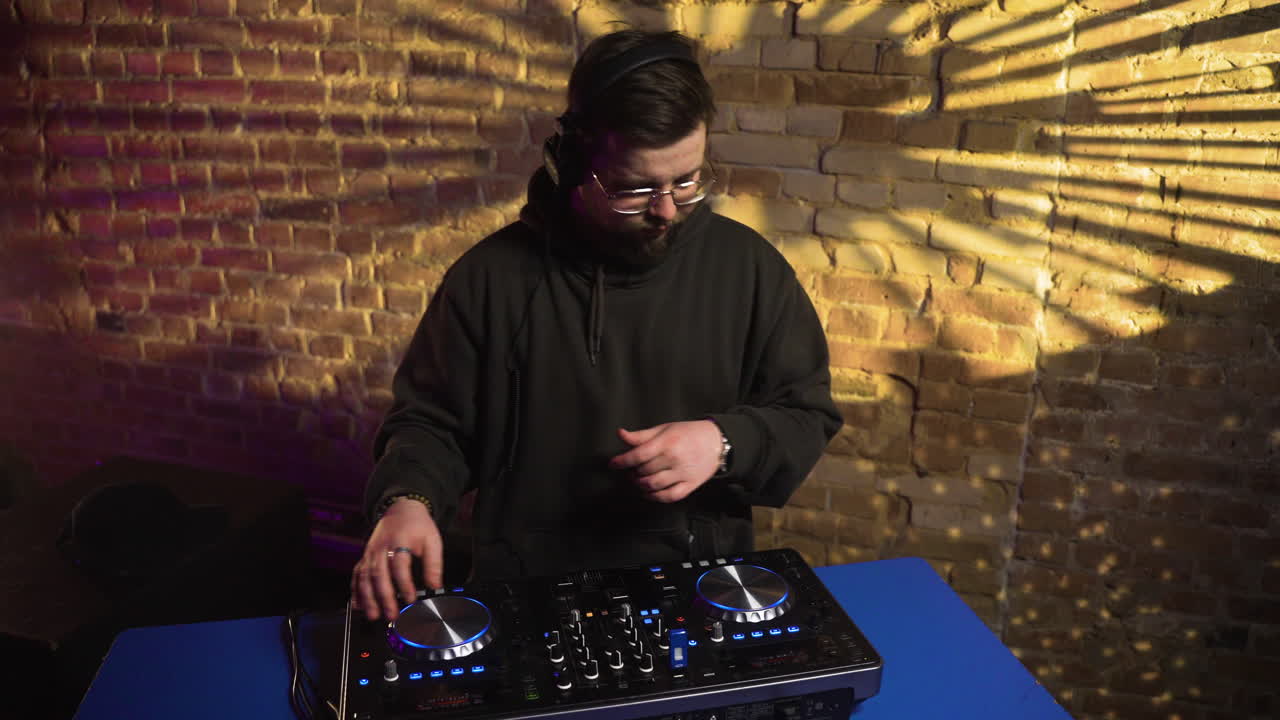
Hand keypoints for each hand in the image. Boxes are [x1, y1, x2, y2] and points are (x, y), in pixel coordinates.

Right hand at [351, 498, 443, 621]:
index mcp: (399, 541)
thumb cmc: (417, 526)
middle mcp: (381, 548)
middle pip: (379, 574)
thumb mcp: (432, 539)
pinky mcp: (365, 557)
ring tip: (374, 615)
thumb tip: (435, 586)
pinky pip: (357, 575)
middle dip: (384, 597)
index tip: (411, 598)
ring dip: (368, 598)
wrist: (401, 509)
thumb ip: (434, 563)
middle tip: (392, 615)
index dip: (404, 583)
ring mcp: (370, 553)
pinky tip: (358, 605)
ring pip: (365, 577)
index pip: (400, 565)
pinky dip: (355, 591)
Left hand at [609, 420, 720, 502]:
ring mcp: (683, 473)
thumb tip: (621, 434)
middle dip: (632, 472)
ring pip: (653, 485)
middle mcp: (674, 458)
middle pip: (644, 471)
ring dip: (640, 485)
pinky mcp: (690, 485)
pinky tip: (649, 493)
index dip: (622, 461)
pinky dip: (655, 497)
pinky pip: (669, 496)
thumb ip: (641, 435)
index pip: (638, 455)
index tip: (613, 464)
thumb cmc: (690, 433)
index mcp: (667, 442)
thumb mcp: (664, 429)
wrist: (716, 441)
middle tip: (630, 469)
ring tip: (638, 480)